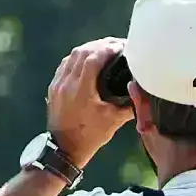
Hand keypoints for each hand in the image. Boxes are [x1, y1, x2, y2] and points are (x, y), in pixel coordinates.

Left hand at [45, 38, 133, 169]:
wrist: (64, 150)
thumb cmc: (90, 136)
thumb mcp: (114, 121)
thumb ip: (129, 103)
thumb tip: (142, 89)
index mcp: (81, 90)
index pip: (94, 58)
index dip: (109, 48)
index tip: (122, 47)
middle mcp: (67, 83)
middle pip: (82, 51)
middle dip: (100, 45)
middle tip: (116, 45)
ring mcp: (57, 84)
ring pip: (72, 56)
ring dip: (89, 49)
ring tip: (104, 49)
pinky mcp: (53, 88)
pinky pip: (65, 64)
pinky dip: (78, 58)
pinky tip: (88, 59)